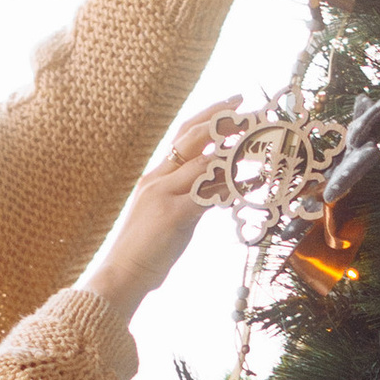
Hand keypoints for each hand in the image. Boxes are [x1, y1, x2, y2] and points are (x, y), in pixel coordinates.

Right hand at [84, 98, 240, 317]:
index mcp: (155, 177)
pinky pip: (207, 194)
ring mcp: (163, 194)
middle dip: (222, 119)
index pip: (183, 136)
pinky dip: (231, 186)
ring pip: (203, 161)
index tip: (233, 105)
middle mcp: (157, 179)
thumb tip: (220, 187)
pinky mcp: (172, 215)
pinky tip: (252, 184)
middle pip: (192, 136)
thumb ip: (191, 198)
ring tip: (258, 141)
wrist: (122, 274)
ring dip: (234, 149)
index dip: (209, 117)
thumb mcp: (170, 216)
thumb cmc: (147, 251)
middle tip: (249, 108)